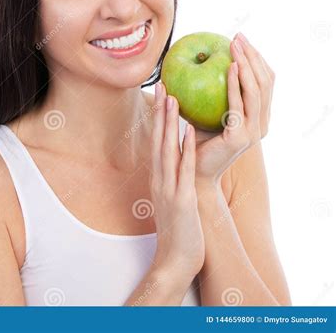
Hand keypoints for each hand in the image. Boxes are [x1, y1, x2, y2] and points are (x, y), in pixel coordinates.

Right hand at [149, 82, 204, 280]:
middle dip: (160, 112)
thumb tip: (177, 161)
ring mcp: (169, 188)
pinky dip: (184, 150)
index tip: (162, 95)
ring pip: (167, 150)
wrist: (175, 259)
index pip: (157, 142)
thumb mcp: (172, 198)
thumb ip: (173, 178)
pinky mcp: (181, 200)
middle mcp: (160, 179)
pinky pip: (183, 170)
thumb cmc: (178, 229)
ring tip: (171, 99)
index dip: (158, 118)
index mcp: (159, 178)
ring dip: (168, 124)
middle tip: (162, 85)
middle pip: (158, 139)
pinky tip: (187, 133)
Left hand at [193, 32, 275, 184]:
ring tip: (235, 46)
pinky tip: (231, 67)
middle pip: (265, 82)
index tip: (240, 39)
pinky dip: (237, 84)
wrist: (191, 171)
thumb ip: (213, 92)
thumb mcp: (208, 111)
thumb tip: (203, 59)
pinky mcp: (240, 137)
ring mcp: (253, 132)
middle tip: (239, 36)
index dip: (257, 59)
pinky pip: (239, 104)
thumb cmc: (196, 140)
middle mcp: (261, 124)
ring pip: (257, 91)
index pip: (265, 82)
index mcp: (257, 118)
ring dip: (248, 65)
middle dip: (254, 56)